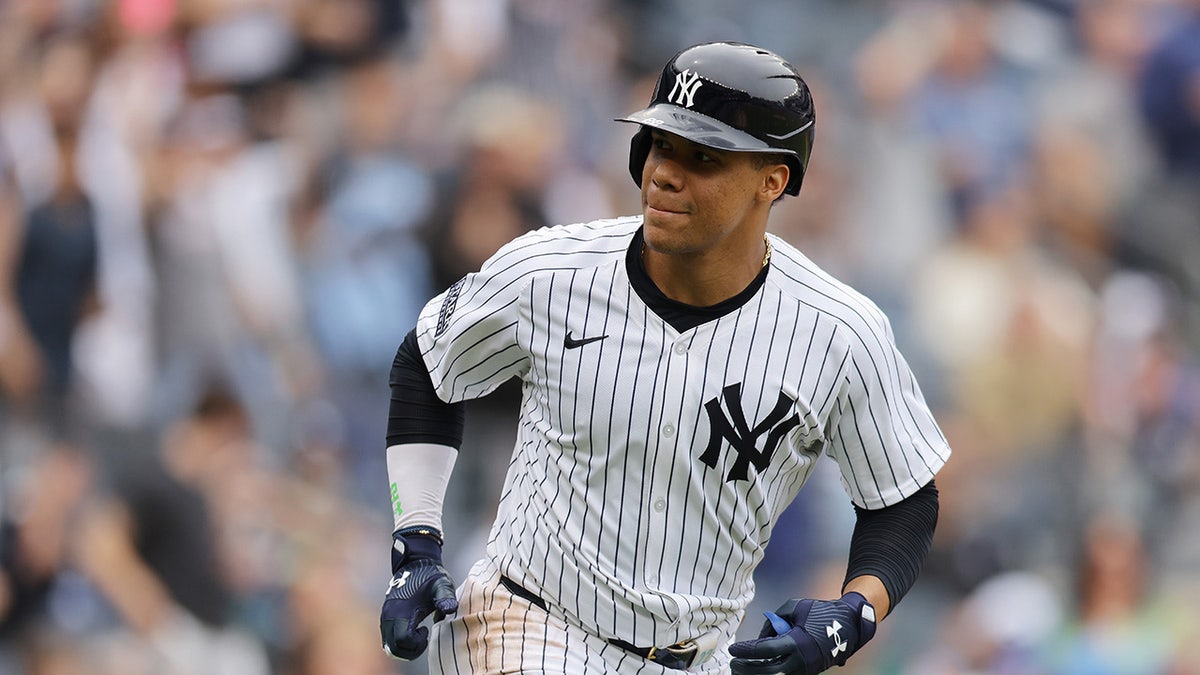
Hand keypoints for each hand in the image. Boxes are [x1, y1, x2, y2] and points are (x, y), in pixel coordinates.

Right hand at [380, 530, 458, 659]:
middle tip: (424, 637)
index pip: (403, 640)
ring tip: (419, 636)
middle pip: (394, 648)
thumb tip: (450, 609)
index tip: (426, 630)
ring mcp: (386, 617)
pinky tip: (413, 632)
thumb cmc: (430, 575)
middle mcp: (390, 616)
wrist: (415, 563)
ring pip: (389, 646)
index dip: (416, 643)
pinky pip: (388, 639)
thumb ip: (445, 597)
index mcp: (402, 610)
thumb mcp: (441, 584)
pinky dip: (399, 642)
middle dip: (411, 649)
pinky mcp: (386, 617)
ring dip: (404, 647)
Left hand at [728, 592, 875, 673]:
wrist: (848, 625)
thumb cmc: (820, 612)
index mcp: (797, 642)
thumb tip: (761, 636)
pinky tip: (756, 670)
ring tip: (741, 670)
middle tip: (734, 663)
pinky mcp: (808, 672)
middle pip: (768, 671)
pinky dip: (770, 674)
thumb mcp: (794, 607)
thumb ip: (774, 620)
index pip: (765, 650)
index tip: (733, 649)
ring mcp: (805, 669)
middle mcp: (801, 660)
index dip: (746, 650)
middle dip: (747, 669)